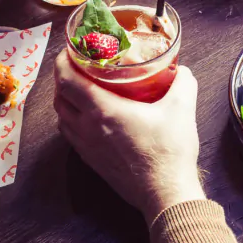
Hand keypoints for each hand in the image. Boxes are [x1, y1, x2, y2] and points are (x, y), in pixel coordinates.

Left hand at [53, 50, 204, 223]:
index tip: (69, 50)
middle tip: (78, 67)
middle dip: (63, 79)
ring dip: (66, 101)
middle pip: (59, 97)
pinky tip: (91, 119)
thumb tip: (181, 70)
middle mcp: (87, 128)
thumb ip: (182, 82)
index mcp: (103, 110)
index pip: (67, 79)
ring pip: (62, 118)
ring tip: (82, 91)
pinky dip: (73, 120)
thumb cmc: (169, 151)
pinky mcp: (92, 161)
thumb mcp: (182, 108)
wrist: (165, 192)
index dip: (63, 61)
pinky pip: (72, 135)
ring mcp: (87, 147)